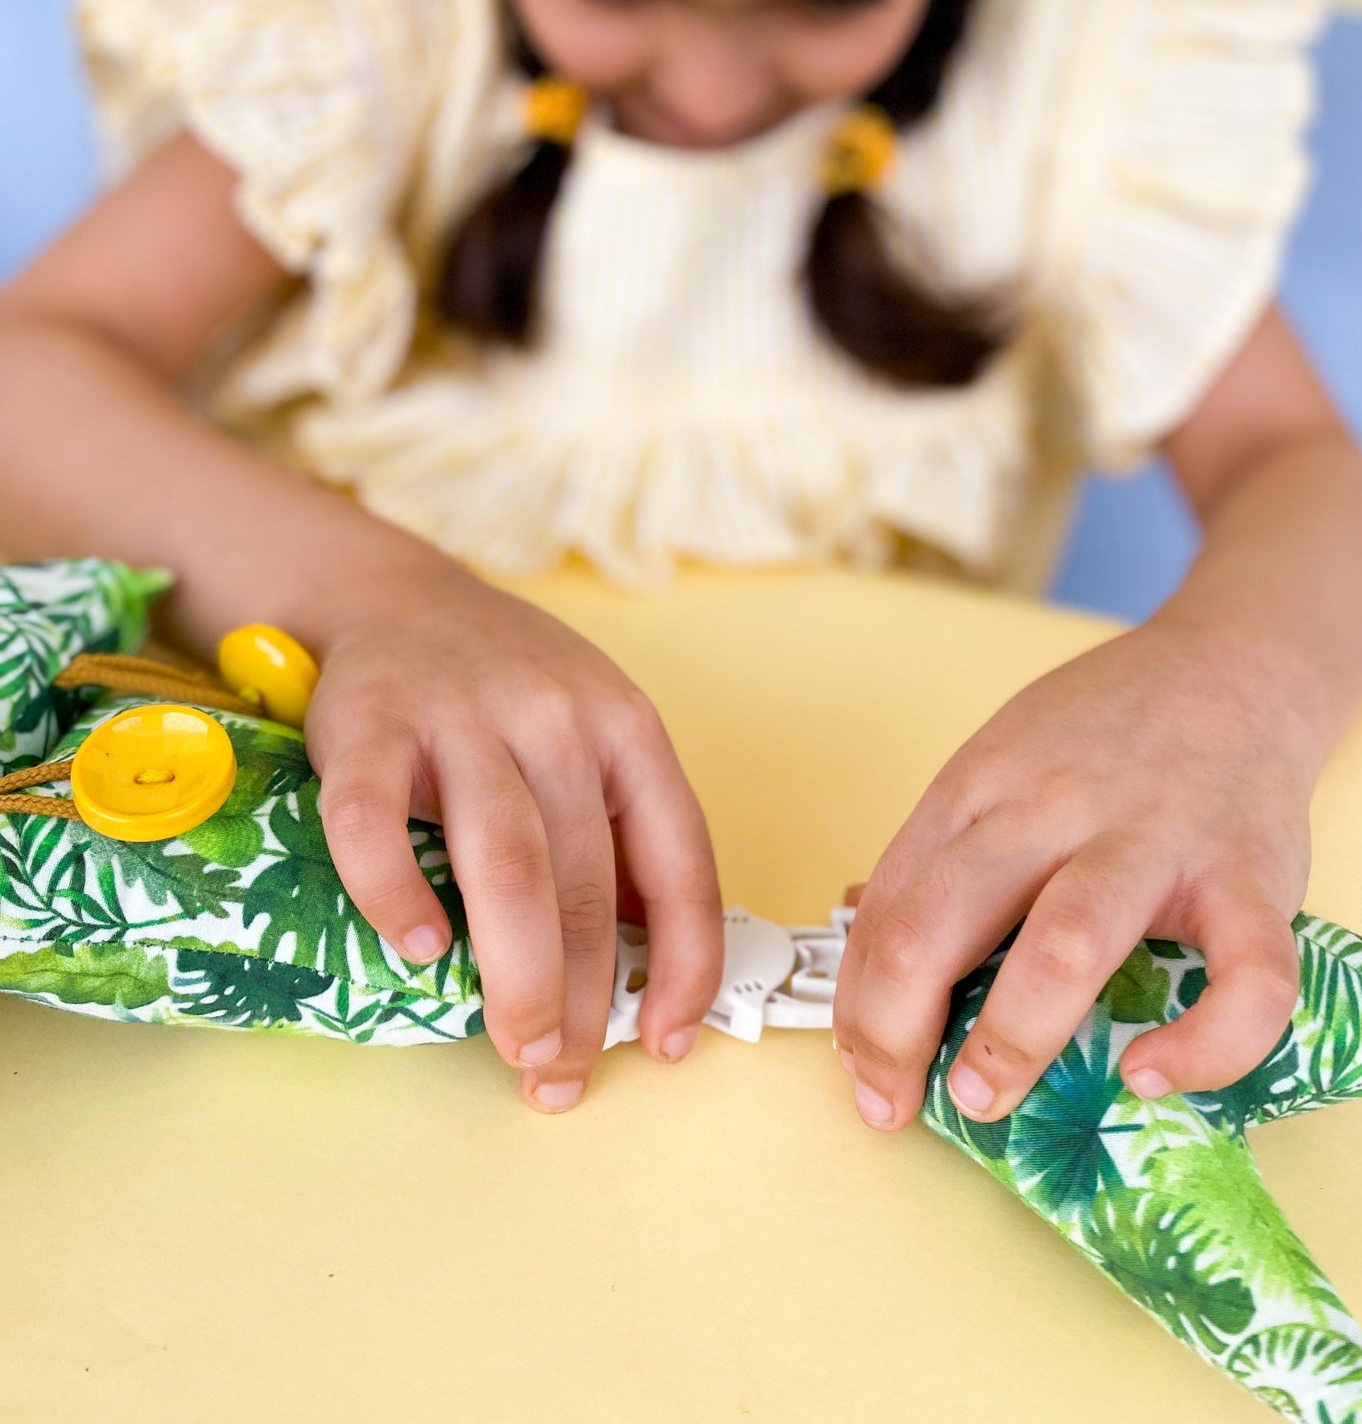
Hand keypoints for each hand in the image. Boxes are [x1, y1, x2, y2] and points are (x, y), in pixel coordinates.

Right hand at [301, 560, 723, 1111]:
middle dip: (584, 996)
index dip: (684, 960)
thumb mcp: (594, 737)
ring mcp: (459, 717)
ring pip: (505, 862)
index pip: (680, 859)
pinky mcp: (366, 724)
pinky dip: (393, 895)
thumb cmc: (510, 690)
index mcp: (627, 729)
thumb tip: (649, 966)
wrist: (399, 597)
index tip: (666, 1038)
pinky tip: (417, 952)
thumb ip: (621, 833)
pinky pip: (374, 823)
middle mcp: (555, 718)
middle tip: (564, 1073)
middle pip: (585, 879)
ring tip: (517, 1048)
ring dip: (516, 973)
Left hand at [832, 619, 1317, 1129]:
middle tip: (894, 1100)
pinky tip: (1154, 1075)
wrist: (1234, 663)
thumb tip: (863, 927)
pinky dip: (1202, 1045)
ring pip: (1062, 942)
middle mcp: (1051, 810)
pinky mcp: (1252, 875)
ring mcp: (1153, 841)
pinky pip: (1242, 980)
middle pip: (936, 924)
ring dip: (1009, 1037)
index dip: (858, 1006)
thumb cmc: (1106, 731)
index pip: (886, 909)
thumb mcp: (996, 763)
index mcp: (978, 790)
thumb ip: (939, 848)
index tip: (862, 1067)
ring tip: (983, 1096)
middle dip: (894, 1030)